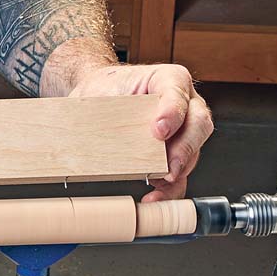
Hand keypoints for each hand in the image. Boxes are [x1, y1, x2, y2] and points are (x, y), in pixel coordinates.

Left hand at [68, 64, 213, 201]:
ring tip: (162, 187)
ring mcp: (184, 128)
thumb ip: (98, 105)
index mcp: (167, 79)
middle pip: (198, 123)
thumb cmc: (104, 89)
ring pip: (194, 149)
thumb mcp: (98, 90)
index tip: (159, 130)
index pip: (176, 91)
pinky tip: (157, 196)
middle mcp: (184, 102)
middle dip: (185, 148)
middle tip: (168, 167)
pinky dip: (172, 187)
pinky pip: (181, 171)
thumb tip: (78, 132)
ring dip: (180, 171)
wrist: (100, 95)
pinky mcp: (175, 152)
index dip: (172, 111)